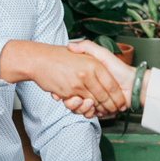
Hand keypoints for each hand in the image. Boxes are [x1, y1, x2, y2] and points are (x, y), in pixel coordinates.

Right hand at [0, 40, 125, 114]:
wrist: (37, 59)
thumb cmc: (60, 55)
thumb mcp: (81, 49)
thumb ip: (93, 51)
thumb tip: (106, 67)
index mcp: (94, 63)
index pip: (111, 84)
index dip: (117, 96)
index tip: (121, 103)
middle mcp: (87, 73)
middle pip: (104, 97)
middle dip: (110, 107)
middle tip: (112, 111)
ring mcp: (77, 84)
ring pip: (92, 103)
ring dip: (96, 109)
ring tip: (97, 108)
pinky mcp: (68, 92)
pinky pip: (79, 105)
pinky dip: (83, 109)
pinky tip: (83, 105)